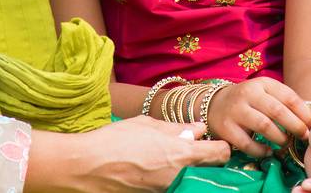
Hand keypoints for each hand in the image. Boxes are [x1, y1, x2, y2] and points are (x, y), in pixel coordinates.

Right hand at [26, 118, 230, 191]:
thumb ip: (176, 128)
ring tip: (170, 157)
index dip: (222, 146)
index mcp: (181, 154)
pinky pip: (171, 185)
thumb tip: (197, 130)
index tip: (217, 141)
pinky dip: (171, 177)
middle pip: (208, 169)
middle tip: (198, 149)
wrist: (88, 167)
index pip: (220, 154)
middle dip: (207, 160)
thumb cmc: (115, 140)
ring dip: (187, 169)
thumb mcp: (147, 124)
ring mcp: (166, 190)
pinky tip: (157, 167)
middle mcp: (178, 176)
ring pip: (189, 178)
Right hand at [205, 77, 310, 157]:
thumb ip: (285, 102)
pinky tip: (268, 151)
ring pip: (264, 126)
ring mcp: (236, 110)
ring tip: (286, 143)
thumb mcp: (265, 93)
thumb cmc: (249, 101)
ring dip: (280, 138)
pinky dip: (261, 150)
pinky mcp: (226, 128)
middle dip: (295, 126)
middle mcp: (249, 94)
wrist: (215, 104)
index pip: (288, 96)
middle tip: (304, 137)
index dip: (304, 112)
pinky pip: (248, 143)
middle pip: (278, 111)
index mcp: (263, 83)